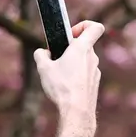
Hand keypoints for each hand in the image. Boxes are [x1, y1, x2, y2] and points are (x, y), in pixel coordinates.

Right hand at [35, 17, 103, 136]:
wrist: (76, 111)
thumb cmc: (61, 87)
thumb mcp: (43, 68)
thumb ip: (40, 55)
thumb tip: (41, 53)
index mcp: (82, 48)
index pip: (95, 27)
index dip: (83, 25)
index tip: (70, 33)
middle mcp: (92, 58)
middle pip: (84, 45)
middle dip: (70, 48)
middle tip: (56, 57)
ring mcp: (95, 71)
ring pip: (84, 60)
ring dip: (72, 63)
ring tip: (58, 74)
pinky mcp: (94, 83)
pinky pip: (85, 73)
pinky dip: (76, 75)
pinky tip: (64, 86)